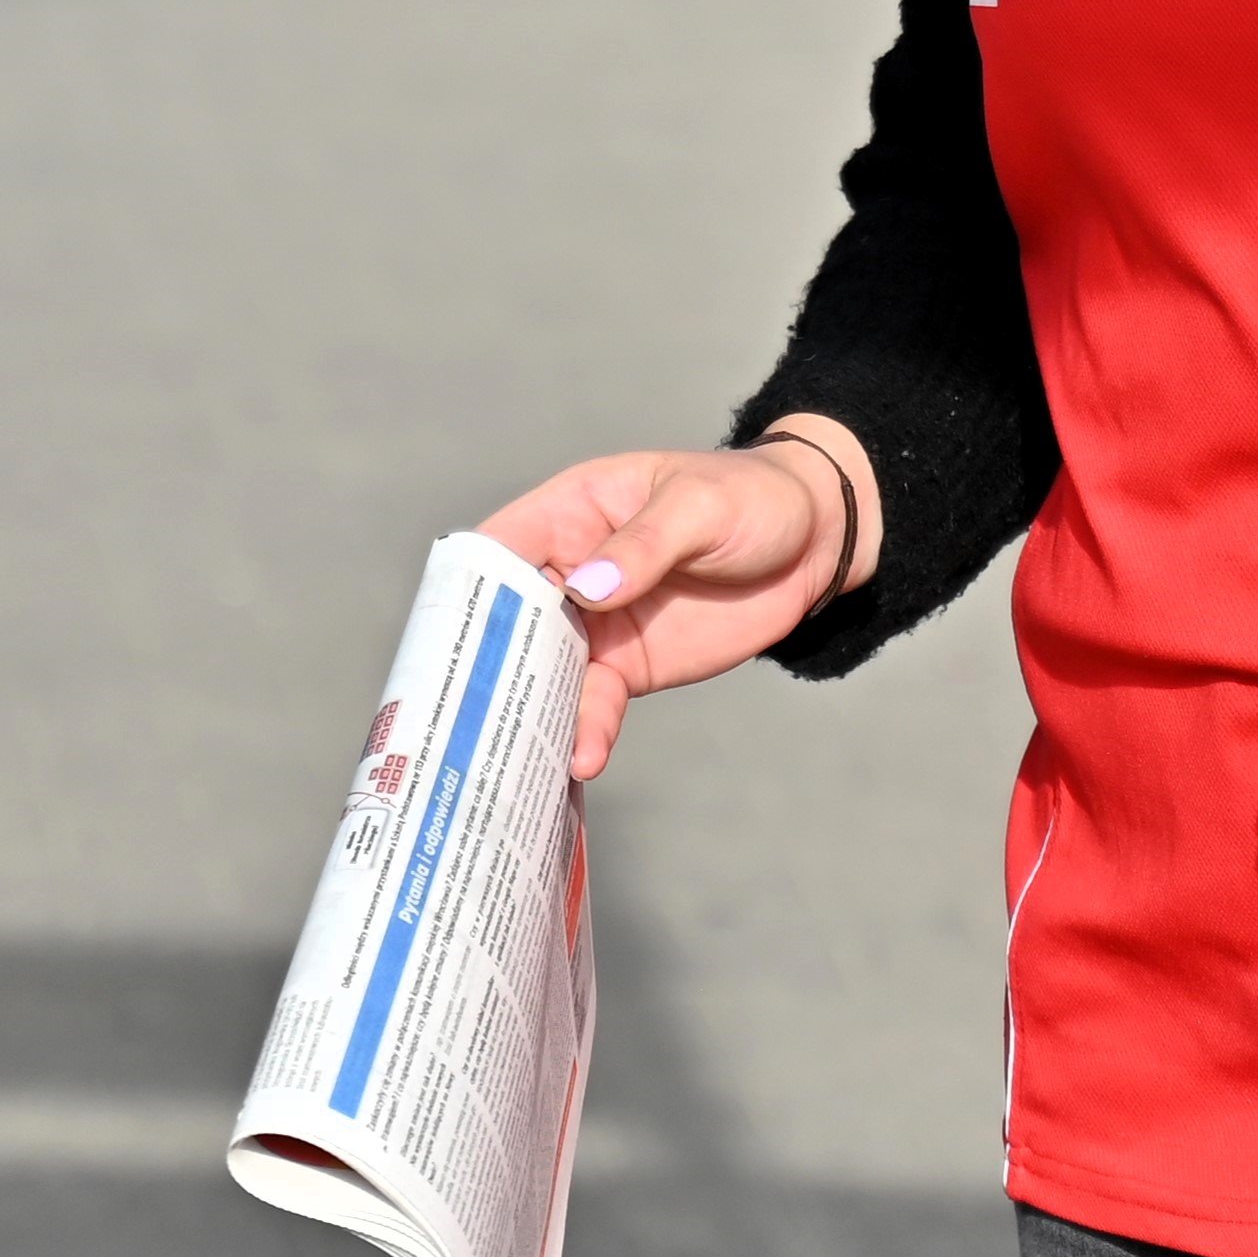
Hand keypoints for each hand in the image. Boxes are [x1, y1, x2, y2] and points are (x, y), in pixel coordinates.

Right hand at [478, 429, 864, 780]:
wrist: (815, 543)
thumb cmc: (749, 497)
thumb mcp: (699, 508)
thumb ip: (643, 547)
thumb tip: (587, 590)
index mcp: (570, 511)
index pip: (499, 548)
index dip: (466, 589)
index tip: (442, 637)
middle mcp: (569, 570)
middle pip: (507, 622)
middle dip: (483, 668)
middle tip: (461, 720)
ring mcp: (596, 624)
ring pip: (544, 673)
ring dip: (530, 712)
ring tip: (518, 755)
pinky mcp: (628, 666)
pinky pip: (594, 704)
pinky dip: (585, 731)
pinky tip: (582, 759)